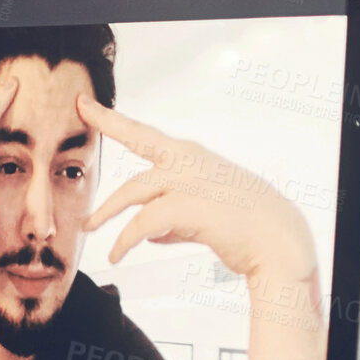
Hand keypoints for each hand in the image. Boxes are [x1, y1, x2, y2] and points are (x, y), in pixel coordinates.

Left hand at [76, 94, 315, 283]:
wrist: (277, 240)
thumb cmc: (245, 225)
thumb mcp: (204, 210)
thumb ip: (172, 217)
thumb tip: (147, 233)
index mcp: (191, 155)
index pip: (145, 133)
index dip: (114, 119)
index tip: (88, 104)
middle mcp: (187, 159)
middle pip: (136, 141)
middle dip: (106, 124)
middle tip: (81, 110)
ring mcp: (187, 180)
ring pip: (131, 191)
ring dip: (106, 212)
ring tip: (90, 227)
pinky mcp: (186, 207)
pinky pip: (142, 225)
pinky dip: (125, 241)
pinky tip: (117, 254)